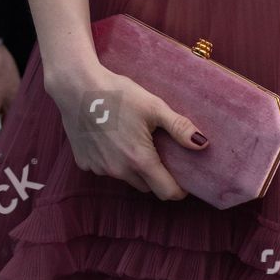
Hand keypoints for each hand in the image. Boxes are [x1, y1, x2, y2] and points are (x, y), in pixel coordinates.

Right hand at [47, 64, 208, 199]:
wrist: (77, 86)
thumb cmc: (118, 94)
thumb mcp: (153, 106)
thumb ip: (179, 127)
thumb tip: (202, 144)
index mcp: (139, 160)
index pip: (166, 192)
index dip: (179, 189)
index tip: (184, 179)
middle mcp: (118, 171)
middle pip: (146, 186)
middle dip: (156, 175)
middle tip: (158, 150)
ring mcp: (99, 169)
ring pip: (125, 178)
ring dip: (133, 168)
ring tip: (133, 139)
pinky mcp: (84, 163)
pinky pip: (105, 169)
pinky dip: (112, 160)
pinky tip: (110, 136)